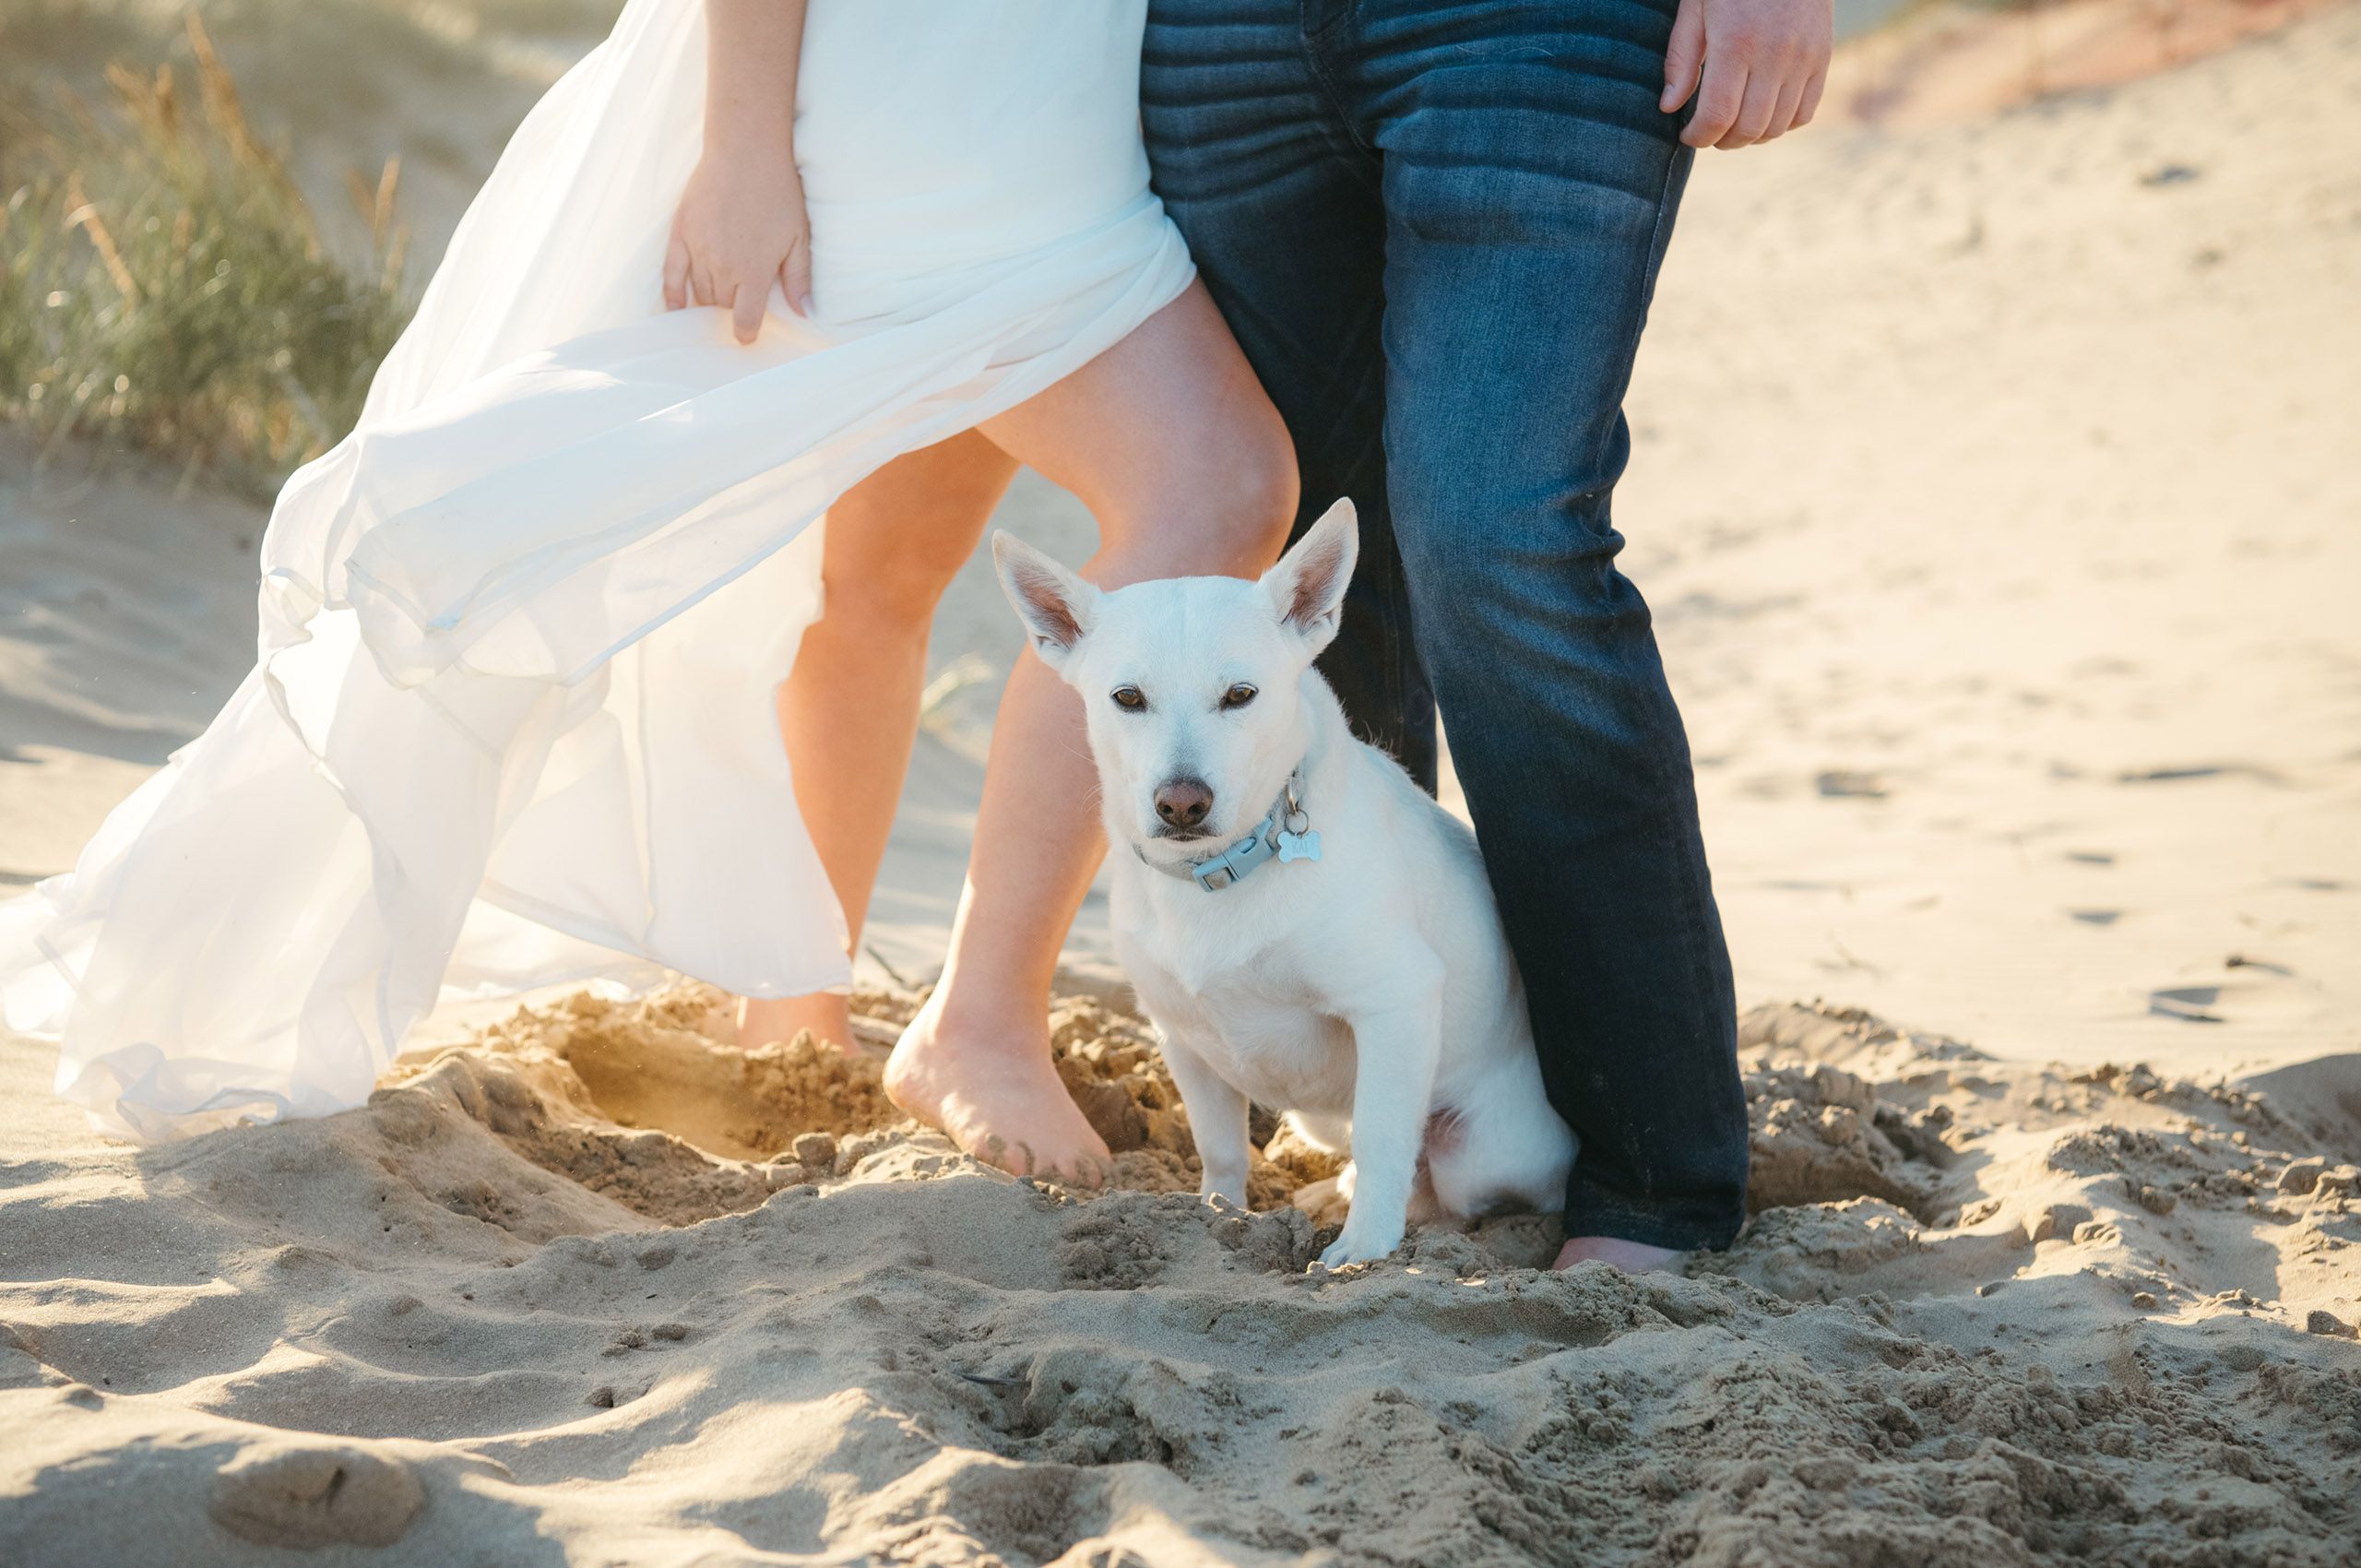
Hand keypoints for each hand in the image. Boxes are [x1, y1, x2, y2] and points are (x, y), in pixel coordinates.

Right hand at [663, 146, 811, 343]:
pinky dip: (673, 295)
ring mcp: (698, 250)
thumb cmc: (778, 193)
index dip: (747, 333)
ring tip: (715, 307)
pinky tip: (676, 308)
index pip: (745, 319)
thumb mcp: (799, 237)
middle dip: (730, 313)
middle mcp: (722, 266)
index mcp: (753, 271)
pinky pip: (671, 274)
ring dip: (707, 304)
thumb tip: (806, 313)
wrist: (746, 151)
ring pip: (698, 293)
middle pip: (721, 307)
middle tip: (738, 309)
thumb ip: (799, 278)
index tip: (749, 336)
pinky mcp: (681, 234)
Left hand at [1661, 0, 1831, 150]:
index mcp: (1736, 41)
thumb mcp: (1696, 7)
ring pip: (1777, 126)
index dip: (1698, 136)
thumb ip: (1681, 58)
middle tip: (1708, 132)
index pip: (1717, 115)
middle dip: (1722, 140)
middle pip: (1748, 128)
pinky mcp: (1822, 57)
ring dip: (1750, 137)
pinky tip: (1762, 114)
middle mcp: (1774, 54)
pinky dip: (1781, 125)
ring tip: (1732, 125)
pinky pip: (1805, 113)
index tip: (1687, 134)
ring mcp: (1803, 58)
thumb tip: (1669, 108)